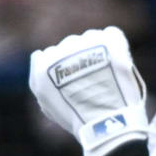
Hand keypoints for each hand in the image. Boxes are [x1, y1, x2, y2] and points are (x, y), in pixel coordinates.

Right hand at [27, 25, 151, 155]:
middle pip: (71, 45)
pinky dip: (115, 47)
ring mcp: (87, 41)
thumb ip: (39, 79)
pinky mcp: (109, 40)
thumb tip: (39, 55)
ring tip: (106, 76)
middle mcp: (62, 47)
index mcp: (44, 63)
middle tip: (93, 82)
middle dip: (81, 59)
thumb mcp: (48, 103)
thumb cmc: (77, 117)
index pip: (51, 55)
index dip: (63, 70)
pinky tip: (117, 65)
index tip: (74, 84)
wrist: (107, 121)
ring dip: (98, 52)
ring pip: (91, 39)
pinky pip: (112, 35)